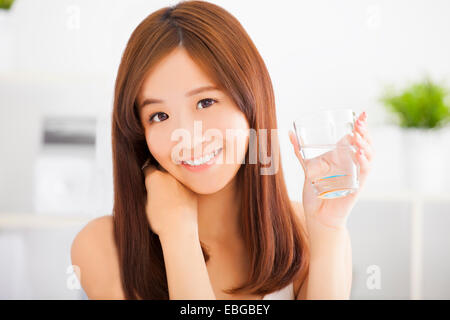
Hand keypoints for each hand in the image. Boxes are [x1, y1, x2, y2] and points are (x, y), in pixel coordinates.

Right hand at [143, 164, 198, 237]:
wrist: (179, 229)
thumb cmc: (159, 219)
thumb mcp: (144, 205)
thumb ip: (146, 191)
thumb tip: (147, 188)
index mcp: (154, 177)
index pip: (148, 168)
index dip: (146, 175)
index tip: (147, 182)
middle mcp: (169, 175)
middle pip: (162, 169)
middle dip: (160, 175)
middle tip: (158, 188)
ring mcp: (182, 181)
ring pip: (175, 177)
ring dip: (171, 182)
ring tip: (169, 196)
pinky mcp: (192, 189)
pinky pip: (184, 186)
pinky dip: (181, 190)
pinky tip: (178, 202)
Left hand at [289, 111, 374, 228]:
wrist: (318, 214)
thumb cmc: (315, 192)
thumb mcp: (307, 167)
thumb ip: (299, 151)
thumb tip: (289, 133)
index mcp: (343, 156)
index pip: (356, 137)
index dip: (361, 125)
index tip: (360, 114)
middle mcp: (352, 163)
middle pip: (365, 143)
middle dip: (364, 131)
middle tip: (359, 122)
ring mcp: (356, 173)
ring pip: (368, 154)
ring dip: (365, 143)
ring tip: (359, 134)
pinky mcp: (357, 185)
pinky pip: (365, 171)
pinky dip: (364, 161)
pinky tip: (360, 153)